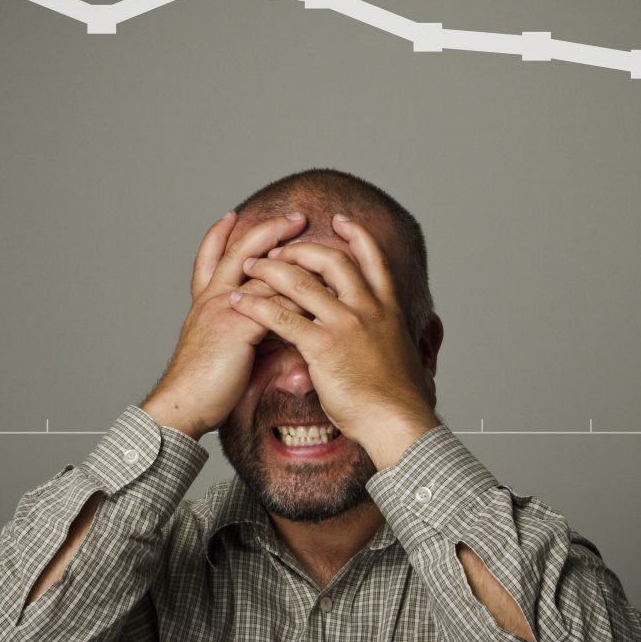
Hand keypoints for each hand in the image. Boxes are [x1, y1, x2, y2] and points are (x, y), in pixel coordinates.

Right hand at [141, 211, 309, 438]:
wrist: (182, 405)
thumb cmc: (204, 387)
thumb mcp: (225, 351)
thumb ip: (251, 335)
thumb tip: (282, 335)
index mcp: (205, 303)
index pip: (210, 259)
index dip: (219, 236)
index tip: (231, 216)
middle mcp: (212, 299)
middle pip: (241, 252)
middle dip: (269, 231)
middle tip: (295, 217)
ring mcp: (223, 309)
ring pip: (264, 273)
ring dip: (296, 260)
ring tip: (322, 252)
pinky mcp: (237, 326)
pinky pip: (275, 304)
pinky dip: (299, 298)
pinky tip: (321, 295)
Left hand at [230, 213, 438, 463]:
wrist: (398, 421)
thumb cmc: (397, 399)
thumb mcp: (401, 356)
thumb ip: (391, 340)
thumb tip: (396, 343)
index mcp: (388, 309)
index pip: (373, 259)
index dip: (356, 235)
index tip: (340, 220)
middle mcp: (368, 309)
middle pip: (331, 260)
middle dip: (300, 249)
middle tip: (278, 249)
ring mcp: (345, 324)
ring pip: (300, 281)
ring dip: (269, 269)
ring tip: (248, 267)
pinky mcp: (323, 346)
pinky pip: (282, 317)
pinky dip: (255, 306)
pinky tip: (239, 304)